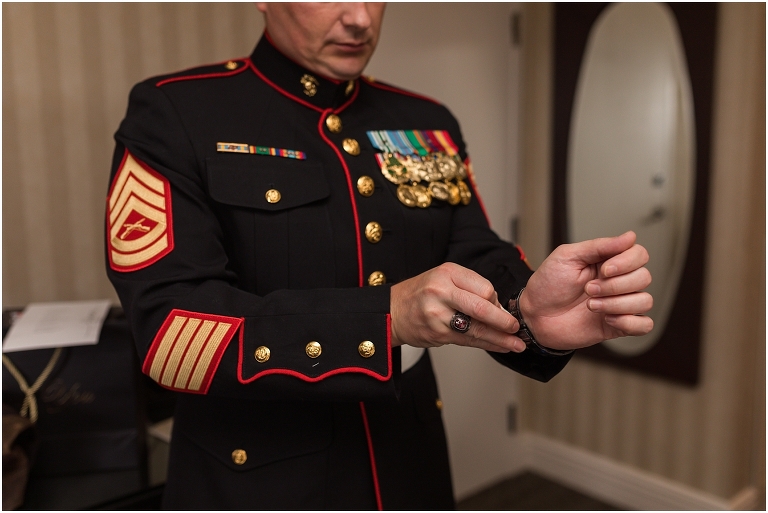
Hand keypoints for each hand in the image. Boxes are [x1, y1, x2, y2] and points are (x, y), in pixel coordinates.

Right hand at [390, 263, 523, 352]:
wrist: (392, 312)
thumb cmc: (421, 294)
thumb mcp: (442, 278)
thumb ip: (469, 288)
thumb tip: (498, 307)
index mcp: (447, 273)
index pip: (483, 287)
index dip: (496, 300)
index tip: (501, 308)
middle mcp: (442, 292)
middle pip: (481, 307)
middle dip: (503, 320)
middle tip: (516, 327)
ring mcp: (438, 315)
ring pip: (477, 328)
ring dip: (500, 338)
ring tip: (516, 344)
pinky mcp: (437, 334)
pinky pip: (468, 340)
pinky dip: (487, 344)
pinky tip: (500, 346)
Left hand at [521, 231, 652, 350]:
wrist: (534, 316)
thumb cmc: (547, 285)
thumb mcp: (567, 257)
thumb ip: (599, 246)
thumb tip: (630, 236)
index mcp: (608, 262)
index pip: (640, 254)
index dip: (626, 262)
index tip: (603, 269)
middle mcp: (617, 282)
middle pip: (644, 277)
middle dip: (615, 285)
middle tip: (588, 289)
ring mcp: (619, 304)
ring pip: (645, 301)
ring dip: (617, 304)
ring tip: (591, 305)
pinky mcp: (618, 326)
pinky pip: (644, 325)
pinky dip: (628, 322)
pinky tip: (606, 319)